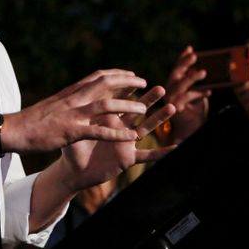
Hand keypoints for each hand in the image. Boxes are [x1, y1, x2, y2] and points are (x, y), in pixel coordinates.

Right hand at [3, 69, 159, 153]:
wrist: (12, 130)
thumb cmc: (31, 121)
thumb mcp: (52, 105)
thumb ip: (67, 100)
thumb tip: (77, 97)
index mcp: (70, 92)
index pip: (97, 76)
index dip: (117, 74)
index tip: (131, 74)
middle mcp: (73, 99)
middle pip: (105, 83)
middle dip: (127, 82)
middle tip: (144, 83)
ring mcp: (72, 114)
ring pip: (106, 105)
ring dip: (127, 105)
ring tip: (144, 108)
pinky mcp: (71, 131)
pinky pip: (99, 131)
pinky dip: (117, 133)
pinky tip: (131, 137)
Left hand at [58, 85, 176, 191]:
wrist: (74, 171)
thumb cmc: (72, 148)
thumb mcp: (73, 129)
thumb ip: (77, 114)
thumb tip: (73, 95)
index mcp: (106, 118)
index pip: (119, 99)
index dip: (127, 89)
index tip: (136, 76)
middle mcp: (119, 128)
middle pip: (136, 110)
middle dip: (148, 99)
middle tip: (161, 88)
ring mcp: (125, 143)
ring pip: (145, 129)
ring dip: (159, 119)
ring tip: (172, 107)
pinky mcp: (128, 158)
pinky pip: (147, 156)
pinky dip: (161, 153)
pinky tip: (176, 148)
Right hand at [163, 46, 210, 142]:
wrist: (191, 130)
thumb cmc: (195, 111)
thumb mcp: (198, 93)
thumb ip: (197, 82)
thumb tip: (202, 67)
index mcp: (173, 85)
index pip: (177, 68)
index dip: (182, 58)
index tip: (190, 48)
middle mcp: (169, 91)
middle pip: (175, 74)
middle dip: (184, 63)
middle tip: (194, 55)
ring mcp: (170, 100)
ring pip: (179, 85)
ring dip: (191, 77)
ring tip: (203, 72)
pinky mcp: (175, 109)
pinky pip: (187, 98)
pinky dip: (198, 94)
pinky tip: (209, 93)